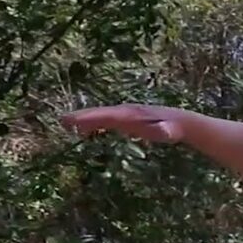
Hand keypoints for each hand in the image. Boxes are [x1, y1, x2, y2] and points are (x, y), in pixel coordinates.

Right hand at [61, 104, 184, 143]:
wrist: (180, 122)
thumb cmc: (174, 129)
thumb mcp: (170, 131)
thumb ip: (165, 131)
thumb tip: (162, 130)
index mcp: (132, 114)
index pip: (107, 115)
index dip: (90, 118)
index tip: (74, 120)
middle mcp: (125, 111)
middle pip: (101, 113)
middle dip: (82, 116)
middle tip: (62, 120)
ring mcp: (125, 114)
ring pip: (102, 115)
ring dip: (85, 119)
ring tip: (66, 124)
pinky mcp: (126, 120)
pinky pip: (106, 120)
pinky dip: (94, 123)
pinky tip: (84, 131)